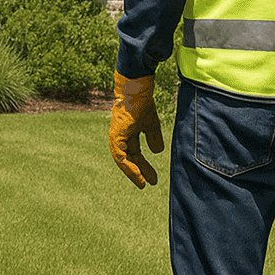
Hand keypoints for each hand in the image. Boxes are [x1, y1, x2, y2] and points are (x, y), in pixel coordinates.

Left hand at [110, 73, 163, 187]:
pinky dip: (128, 166)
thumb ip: (153, 137)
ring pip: (122, 160)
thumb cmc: (143, 103)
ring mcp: (117, 136)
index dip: (142, 166)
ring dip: (132, 172)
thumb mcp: (151, 124)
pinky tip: (137, 174)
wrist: (138, 90)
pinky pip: (120, 156)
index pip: (133, 154)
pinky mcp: (116, 136)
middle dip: (139, 171)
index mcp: (128, 134)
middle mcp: (120, 136)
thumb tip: (157, 152)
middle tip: (147, 184)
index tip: (151, 179)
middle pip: (129, 158)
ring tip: (141, 183)